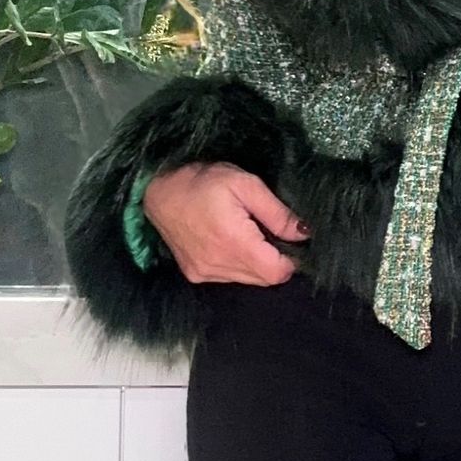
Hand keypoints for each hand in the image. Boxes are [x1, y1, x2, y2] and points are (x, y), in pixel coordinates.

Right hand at [142, 162, 309, 283]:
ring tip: (248, 234)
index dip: (291, 260)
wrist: (157, 189)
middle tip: (269, 232)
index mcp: (234, 243)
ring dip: (256, 263)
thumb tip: (303, 234)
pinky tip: (231, 242)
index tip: (290, 241)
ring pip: (248, 280)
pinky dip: (238, 264)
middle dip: (275, 260)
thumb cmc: (202, 181)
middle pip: (264, 279)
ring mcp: (204, 273)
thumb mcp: (245, 185)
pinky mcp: (195, 274)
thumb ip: (277, 213)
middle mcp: (218, 265)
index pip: (277, 273)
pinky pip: (229, 277)